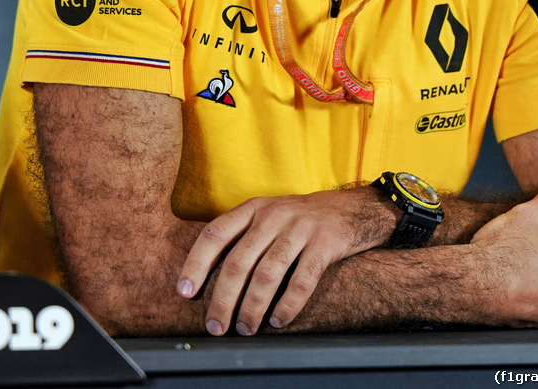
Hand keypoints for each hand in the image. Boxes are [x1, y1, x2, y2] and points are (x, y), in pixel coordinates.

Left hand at [176, 190, 394, 334]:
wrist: (351, 208)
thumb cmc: (299, 219)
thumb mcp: (267, 215)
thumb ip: (241, 236)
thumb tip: (208, 278)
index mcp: (252, 208)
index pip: (214, 234)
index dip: (196, 264)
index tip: (185, 292)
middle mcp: (272, 216)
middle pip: (238, 261)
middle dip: (223, 299)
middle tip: (216, 326)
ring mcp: (300, 229)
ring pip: (267, 274)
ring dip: (253, 307)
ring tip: (245, 328)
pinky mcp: (325, 245)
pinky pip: (302, 281)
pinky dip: (287, 305)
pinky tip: (278, 321)